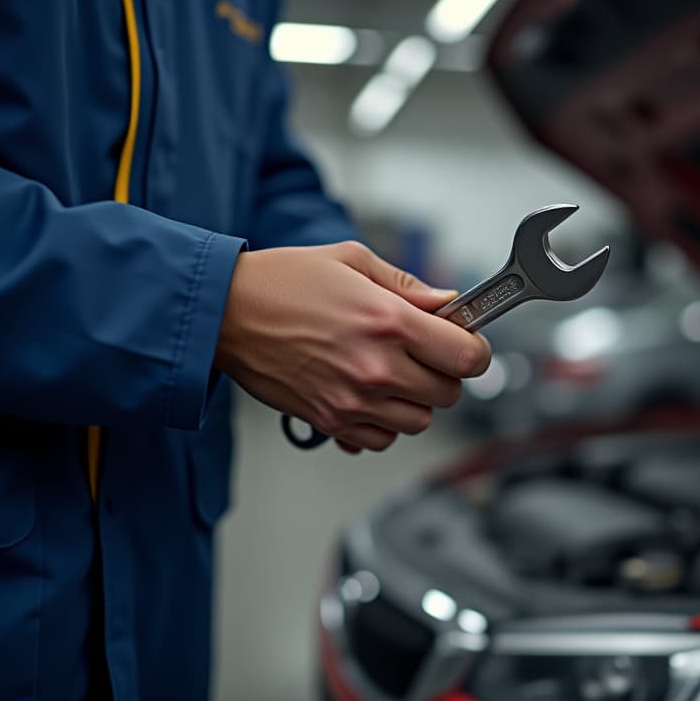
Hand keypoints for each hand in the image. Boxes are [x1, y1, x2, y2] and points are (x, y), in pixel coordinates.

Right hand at [214, 242, 490, 452]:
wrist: (224, 314)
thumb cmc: (281, 282)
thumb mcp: (351, 260)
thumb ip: (406, 285)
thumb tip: (446, 303)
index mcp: (388, 321)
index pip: (467, 357)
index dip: (475, 351)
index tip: (467, 343)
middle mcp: (375, 366)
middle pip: (449, 394)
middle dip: (444, 374)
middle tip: (424, 354)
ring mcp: (353, 399)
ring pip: (419, 422)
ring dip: (415, 401)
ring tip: (392, 374)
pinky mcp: (330, 421)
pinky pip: (381, 440)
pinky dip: (383, 423)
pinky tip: (368, 394)